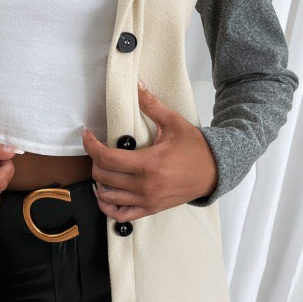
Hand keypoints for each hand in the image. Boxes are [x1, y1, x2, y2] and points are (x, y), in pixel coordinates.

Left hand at [81, 81, 217, 221]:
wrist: (215, 172)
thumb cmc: (196, 149)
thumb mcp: (174, 123)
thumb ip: (152, 105)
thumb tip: (137, 86)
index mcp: (148, 164)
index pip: (106, 157)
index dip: (90, 145)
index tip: (87, 135)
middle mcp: (145, 185)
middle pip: (103, 176)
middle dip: (94, 161)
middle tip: (97, 150)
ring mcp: (147, 200)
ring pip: (107, 196)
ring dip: (98, 182)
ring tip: (102, 168)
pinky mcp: (150, 209)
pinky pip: (120, 215)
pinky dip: (107, 206)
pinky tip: (105, 194)